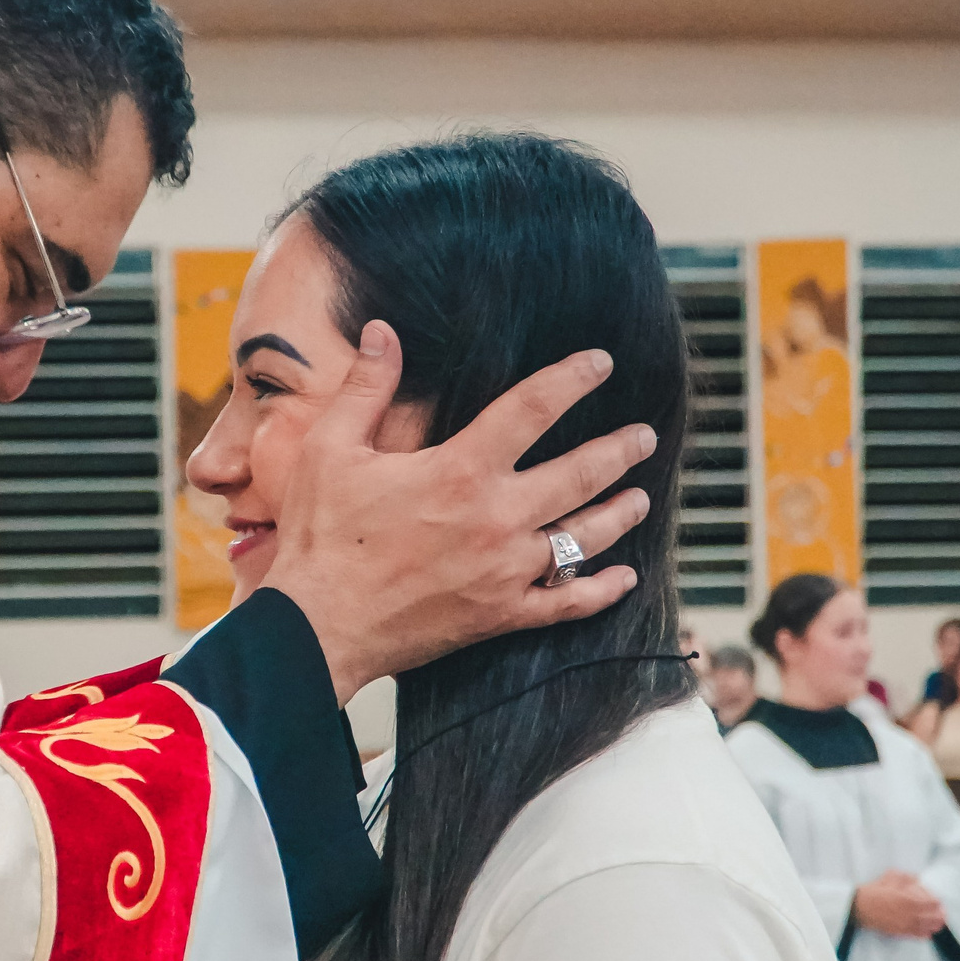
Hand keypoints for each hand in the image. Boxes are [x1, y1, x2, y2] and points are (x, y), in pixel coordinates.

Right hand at [260, 323, 656, 702]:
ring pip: (585, 538)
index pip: (533, 408)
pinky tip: (624, 579)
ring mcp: (506, 571)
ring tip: (641, 497)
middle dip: (619, 449)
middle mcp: (497, 517)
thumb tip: (382, 332)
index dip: (572, 379)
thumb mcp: (329, 449)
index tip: (600, 363)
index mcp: (461, 470)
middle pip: (580, 473)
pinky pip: (567, 604)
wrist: (316, 628)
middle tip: (643, 436)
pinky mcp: (501, 615)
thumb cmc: (320, 538)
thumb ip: (365, 387)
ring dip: (619, 513)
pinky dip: (601, 591)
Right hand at [853, 871, 947, 938]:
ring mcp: (904, 925)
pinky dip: (924, 935)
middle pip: (931, 917)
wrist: (858, 906)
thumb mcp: (889, 877)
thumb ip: (906, 877)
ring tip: (939, 924)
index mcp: (908, 899)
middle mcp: (909, 914)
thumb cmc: (873, 891)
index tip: (939, 901)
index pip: (930, 903)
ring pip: (925, 928)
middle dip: (939, 916)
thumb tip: (917, 878)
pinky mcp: (898, 932)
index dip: (936, 902)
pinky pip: (915, 935)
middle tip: (943, 914)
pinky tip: (928, 934)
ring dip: (934, 926)